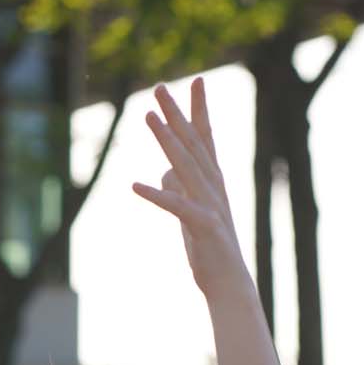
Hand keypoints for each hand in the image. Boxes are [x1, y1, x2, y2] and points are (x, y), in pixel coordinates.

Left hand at [132, 79, 251, 302]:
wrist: (229, 284)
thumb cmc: (210, 248)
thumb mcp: (190, 212)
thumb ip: (180, 187)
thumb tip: (165, 170)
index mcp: (212, 181)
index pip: (205, 138)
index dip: (199, 109)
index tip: (195, 80)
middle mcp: (214, 186)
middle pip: (193, 143)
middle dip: (176, 113)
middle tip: (160, 87)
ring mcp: (211, 205)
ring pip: (185, 166)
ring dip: (166, 140)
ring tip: (148, 117)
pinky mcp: (203, 227)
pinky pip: (177, 207)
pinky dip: (158, 195)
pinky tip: (135, 186)